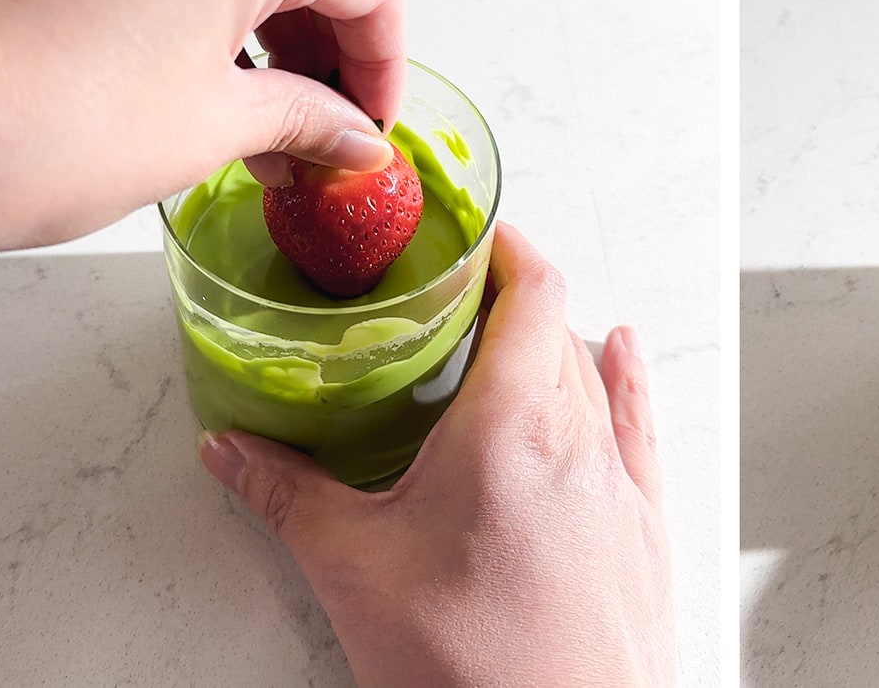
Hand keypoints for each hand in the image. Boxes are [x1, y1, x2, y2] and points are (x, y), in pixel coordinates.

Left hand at [0, 0, 403, 258]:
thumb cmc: (39, 119)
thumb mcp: (212, 128)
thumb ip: (307, 121)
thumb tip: (353, 140)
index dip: (387, 67)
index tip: (377, 128)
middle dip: (337, 52)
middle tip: (338, 133)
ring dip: (282, 42)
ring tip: (279, 135)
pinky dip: (226, 21)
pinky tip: (227, 96)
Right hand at [197, 223, 676, 685]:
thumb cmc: (473, 667)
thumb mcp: (355, 571)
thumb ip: (289, 496)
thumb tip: (233, 451)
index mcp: (514, 425)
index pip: (532, 291)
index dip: (504, 247)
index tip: (468, 234)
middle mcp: (581, 438)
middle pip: (555, 328)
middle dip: (506, 297)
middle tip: (453, 294)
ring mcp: (622, 481)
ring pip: (591, 374)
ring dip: (552, 341)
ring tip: (506, 329)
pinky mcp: (645, 524)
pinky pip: (639, 424)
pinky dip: (624, 378)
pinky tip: (622, 353)